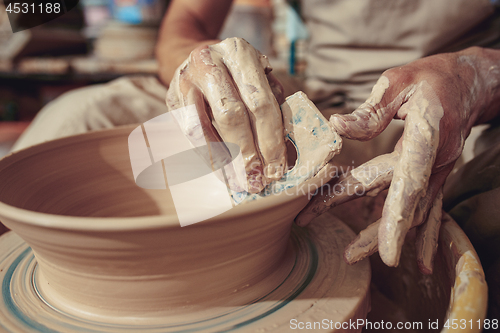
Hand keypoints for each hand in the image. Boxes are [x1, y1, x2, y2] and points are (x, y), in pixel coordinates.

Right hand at [166, 37, 286, 192]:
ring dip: (225, 160)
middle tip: (259, 181)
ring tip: (241, 182)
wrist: (197, 57)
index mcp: (239, 52)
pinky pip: (190, 134)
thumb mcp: (259, 77)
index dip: (271, 139)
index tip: (278, 168)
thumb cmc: (238, 74)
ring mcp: (185, 79)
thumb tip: (282, 148)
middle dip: (248, 153)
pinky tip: (221, 173)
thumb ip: (273, 103)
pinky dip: (207, 156)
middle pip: (232, 115)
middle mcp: (209, 60)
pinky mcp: (171, 97)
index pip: (260, 102)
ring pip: (205, 127)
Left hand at [296, 47, 499, 271]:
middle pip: (403, 202)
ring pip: (413, 211)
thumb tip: (337, 127)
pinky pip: (428, 209)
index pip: (411, 180)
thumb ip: (371, 111)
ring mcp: (439, 172)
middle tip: (348, 255)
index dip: (398, 214)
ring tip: (356, 255)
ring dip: (386, 234)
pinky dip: (423, 236)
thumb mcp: (399, 82)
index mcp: (428, 134)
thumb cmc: (432, 78)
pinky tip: (420, 262)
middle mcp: (437, 161)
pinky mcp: (436, 175)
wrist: (470, 83)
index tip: (388, 250)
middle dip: (375, 231)